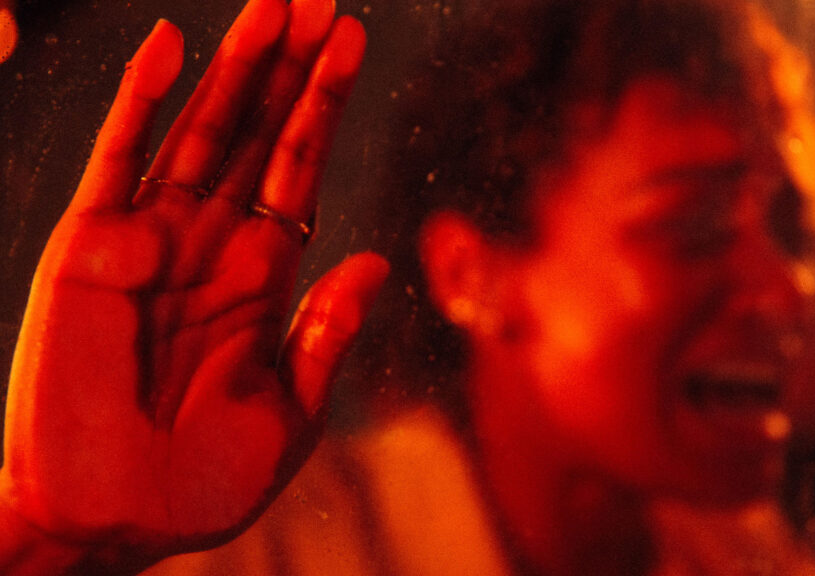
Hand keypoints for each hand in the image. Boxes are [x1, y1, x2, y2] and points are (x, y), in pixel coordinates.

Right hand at [0, 0, 385, 568]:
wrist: (119, 523)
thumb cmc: (205, 480)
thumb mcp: (288, 409)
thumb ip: (325, 332)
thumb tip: (372, 261)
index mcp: (261, 274)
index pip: (297, 169)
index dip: (323, 106)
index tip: (349, 44)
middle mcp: (209, 242)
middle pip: (257, 134)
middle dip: (289, 68)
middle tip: (319, 2)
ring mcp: (152, 239)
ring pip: (199, 131)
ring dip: (235, 67)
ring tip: (274, 6)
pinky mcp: (90, 250)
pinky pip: (117, 161)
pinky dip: (139, 103)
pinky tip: (171, 46)